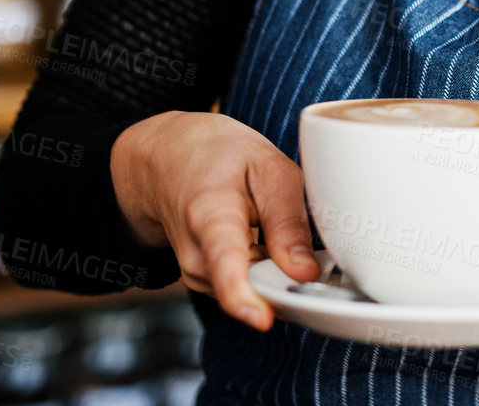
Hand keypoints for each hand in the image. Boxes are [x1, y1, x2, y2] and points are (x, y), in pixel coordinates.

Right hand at [111, 111, 320, 331]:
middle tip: (309, 247)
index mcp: (210, 213)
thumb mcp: (267, 166)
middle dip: (288, 278)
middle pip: (250, 285)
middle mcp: (196, 253)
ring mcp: (197, 273)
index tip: (261, 319)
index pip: (223, 260)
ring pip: (254, 290)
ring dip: (278, 272)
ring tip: (275, 229)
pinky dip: (266, 273)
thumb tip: (305, 271)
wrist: (169, 161)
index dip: (241, 293)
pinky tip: (264, 243)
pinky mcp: (206, 284)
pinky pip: (249, 289)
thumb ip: (287, 219)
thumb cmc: (220, 158)